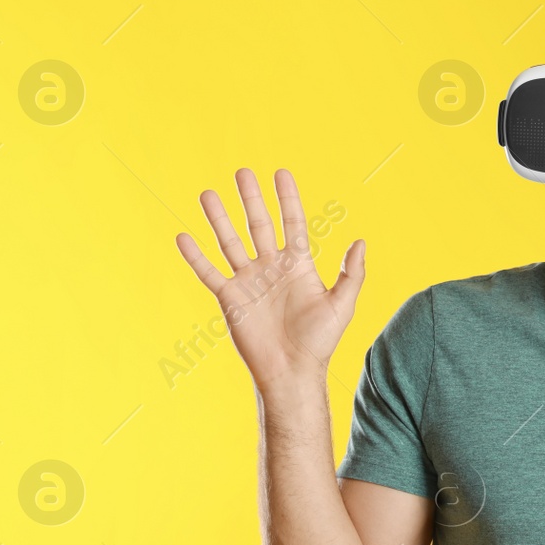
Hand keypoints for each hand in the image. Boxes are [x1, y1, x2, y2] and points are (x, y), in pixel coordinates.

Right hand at [175, 168, 364, 391]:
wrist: (292, 371)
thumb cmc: (320, 341)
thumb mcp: (342, 304)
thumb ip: (351, 273)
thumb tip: (360, 241)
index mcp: (298, 265)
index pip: (293, 223)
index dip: (287, 198)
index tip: (281, 173)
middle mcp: (271, 268)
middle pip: (259, 225)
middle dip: (251, 199)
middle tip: (242, 172)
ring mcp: (249, 281)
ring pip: (231, 242)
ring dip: (219, 219)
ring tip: (207, 193)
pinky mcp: (230, 298)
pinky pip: (210, 272)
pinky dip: (196, 256)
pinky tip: (184, 235)